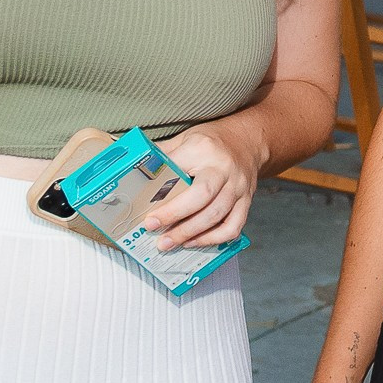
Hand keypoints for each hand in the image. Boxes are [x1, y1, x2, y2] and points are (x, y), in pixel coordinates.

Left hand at [147, 121, 260, 251]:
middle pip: (201, 198)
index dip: (162, 196)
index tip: (146, 214)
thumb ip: (163, 156)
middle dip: (175, 217)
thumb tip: (134, 174)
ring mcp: (238, 187)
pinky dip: (213, 239)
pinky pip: (233, 226)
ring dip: (191, 234)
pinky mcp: (246, 201)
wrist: (248, 141)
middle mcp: (224, 169)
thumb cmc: (212, 141)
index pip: (178, 172)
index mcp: (203, 149)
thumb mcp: (185, 139)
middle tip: (154, 230)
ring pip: (216, 216)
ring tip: (170, 243)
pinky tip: (194, 242)